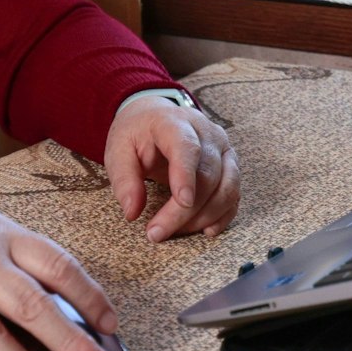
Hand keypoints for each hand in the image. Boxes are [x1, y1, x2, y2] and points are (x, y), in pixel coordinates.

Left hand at [104, 96, 239, 241]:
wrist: (155, 118)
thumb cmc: (137, 135)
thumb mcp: (118, 151)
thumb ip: (124, 180)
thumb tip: (133, 212)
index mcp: (174, 122)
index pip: (187, 147)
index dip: (186, 175)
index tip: (182, 202)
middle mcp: (206, 132)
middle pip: (207, 174)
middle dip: (185, 210)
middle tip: (157, 233)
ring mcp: (222, 148)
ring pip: (227, 186)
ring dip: (205, 216)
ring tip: (177, 231)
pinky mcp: (230, 165)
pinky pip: (233, 194)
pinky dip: (222, 215)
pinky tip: (205, 230)